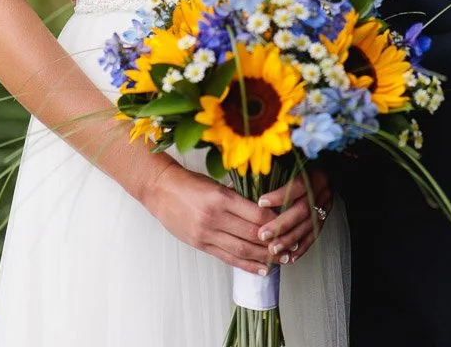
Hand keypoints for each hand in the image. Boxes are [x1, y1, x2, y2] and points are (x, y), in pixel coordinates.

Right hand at [142, 162, 274, 274]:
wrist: (160, 190)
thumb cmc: (188, 182)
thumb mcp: (215, 183)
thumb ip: (236, 197)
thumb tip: (262, 208)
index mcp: (221, 197)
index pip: (255, 214)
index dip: (274, 221)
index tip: (287, 222)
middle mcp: (215, 217)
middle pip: (251, 234)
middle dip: (274, 242)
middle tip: (290, 245)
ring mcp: (207, 233)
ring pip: (242, 249)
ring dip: (263, 257)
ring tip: (281, 260)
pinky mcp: (200, 244)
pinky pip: (227, 257)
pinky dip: (246, 265)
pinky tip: (260, 269)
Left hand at [256, 166, 332, 263]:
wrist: (332, 167)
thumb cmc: (304, 164)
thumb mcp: (293, 161)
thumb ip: (276, 170)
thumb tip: (249, 179)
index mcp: (314, 173)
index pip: (298, 185)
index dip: (280, 195)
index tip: (261, 203)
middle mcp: (322, 190)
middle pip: (303, 210)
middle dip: (281, 225)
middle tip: (263, 235)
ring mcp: (326, 205)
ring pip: (309, 226)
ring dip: (290, 240)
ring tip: (273, 249)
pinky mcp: (326, 217)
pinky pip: (315, 235)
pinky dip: (302, 247)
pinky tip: (290, 257)